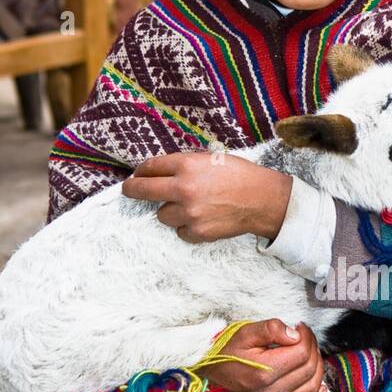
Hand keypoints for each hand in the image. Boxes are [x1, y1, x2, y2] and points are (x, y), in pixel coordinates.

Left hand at [121, 150, 291, 242]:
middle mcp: (183, 188)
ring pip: (162, 215)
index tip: (137, 175)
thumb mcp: (211, 159)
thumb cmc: (240, 175)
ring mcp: (189, 213)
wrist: (262, 200)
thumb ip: (185, 165)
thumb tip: (161, 171)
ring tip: (191, 206)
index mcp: (186, 165)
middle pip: (143, 191)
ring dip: (170, 211)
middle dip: (132, 190)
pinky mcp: (196, 232)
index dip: (140, 171)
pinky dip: (187, 226)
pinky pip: (180, 231)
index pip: (150, 168)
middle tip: (129, 190)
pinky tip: (202, 218)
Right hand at [204, 318, 327, 391]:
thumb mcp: (244, 333)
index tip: (299, 327)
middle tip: (304, 337)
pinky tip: (320, 386)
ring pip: (312, 387)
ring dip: (317, 367)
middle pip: (309, 368)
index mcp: (263, 372)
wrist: (209, 377)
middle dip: (312, 348)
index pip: (302, 352)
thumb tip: (295, 334)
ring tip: (308, 353)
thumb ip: (270, 329)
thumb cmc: (227, 353)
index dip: (307, 336)